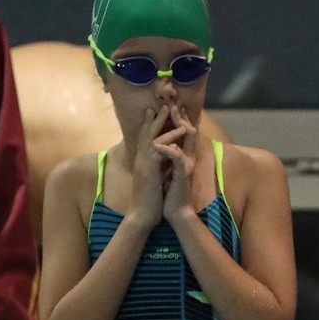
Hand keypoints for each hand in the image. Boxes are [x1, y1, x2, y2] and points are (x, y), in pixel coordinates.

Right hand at [130, 103, 171, 226]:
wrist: (142, 215)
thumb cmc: (148, 200)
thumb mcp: (153, 179)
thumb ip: (156, 167)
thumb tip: (162, 158)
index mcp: (143, 161)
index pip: (146, 138)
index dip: (151, 125)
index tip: (156, 111)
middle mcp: (141, 159)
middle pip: (147, 133)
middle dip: (155, 118)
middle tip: (162, 104)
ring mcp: (144, 164)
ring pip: (152, 137)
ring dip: (161, 124)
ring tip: (170, 111)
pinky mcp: (150, 170)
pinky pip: (158, 150)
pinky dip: (167, 140)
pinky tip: (177, 133)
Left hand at [154, 106, 198, 223]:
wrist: (175, 212)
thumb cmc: (169, 193)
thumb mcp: (166, 170)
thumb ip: (167, 157)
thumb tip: (161, 144)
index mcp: (181, 156)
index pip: (181, 133)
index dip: (176, 118)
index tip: (169, 104)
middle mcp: (186, 158)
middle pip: (187, 131)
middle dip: (179, 115)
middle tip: (172, 101)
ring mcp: (185, 165)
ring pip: (185, 140)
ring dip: (176, 125)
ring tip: (169, 113)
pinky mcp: (182, 175)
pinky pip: (177, 159)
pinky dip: (169, 150)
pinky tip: (159, 144)